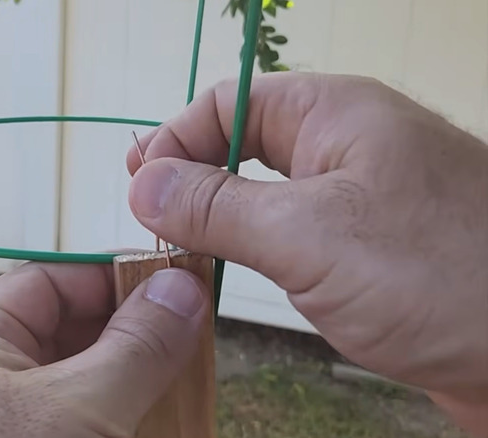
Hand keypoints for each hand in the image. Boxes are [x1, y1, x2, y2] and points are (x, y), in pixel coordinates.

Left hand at [0, 262, 210, 437]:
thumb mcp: (80, 410)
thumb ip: (135, 346)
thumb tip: (182, 286)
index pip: (45, 283)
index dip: (108, 276)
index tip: (170, 278)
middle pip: (69, 330)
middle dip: (132, 328)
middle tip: (193, 325)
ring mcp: (11, 423)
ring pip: (86, 377)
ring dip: (138, 373)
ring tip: (191, 367)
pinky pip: (87, 418)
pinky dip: (127, 412)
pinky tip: (168, 412)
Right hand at [127, 72, 487, 434]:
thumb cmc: (443, 279)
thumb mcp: (309, 236)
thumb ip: (218, 208)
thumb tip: (143, 185)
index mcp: (335, 114)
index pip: (227, 104)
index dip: (175, 140)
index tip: (138, 189)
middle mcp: (345, 146)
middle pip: (241, 142)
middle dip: (190, 177)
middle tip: (151, 220)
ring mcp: (358, 197)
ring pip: (263, 190)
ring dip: (218, 216)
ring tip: (180, 249)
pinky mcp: (367, 247)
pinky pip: (291, 230)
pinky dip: (252, 246)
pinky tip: (232, 270)